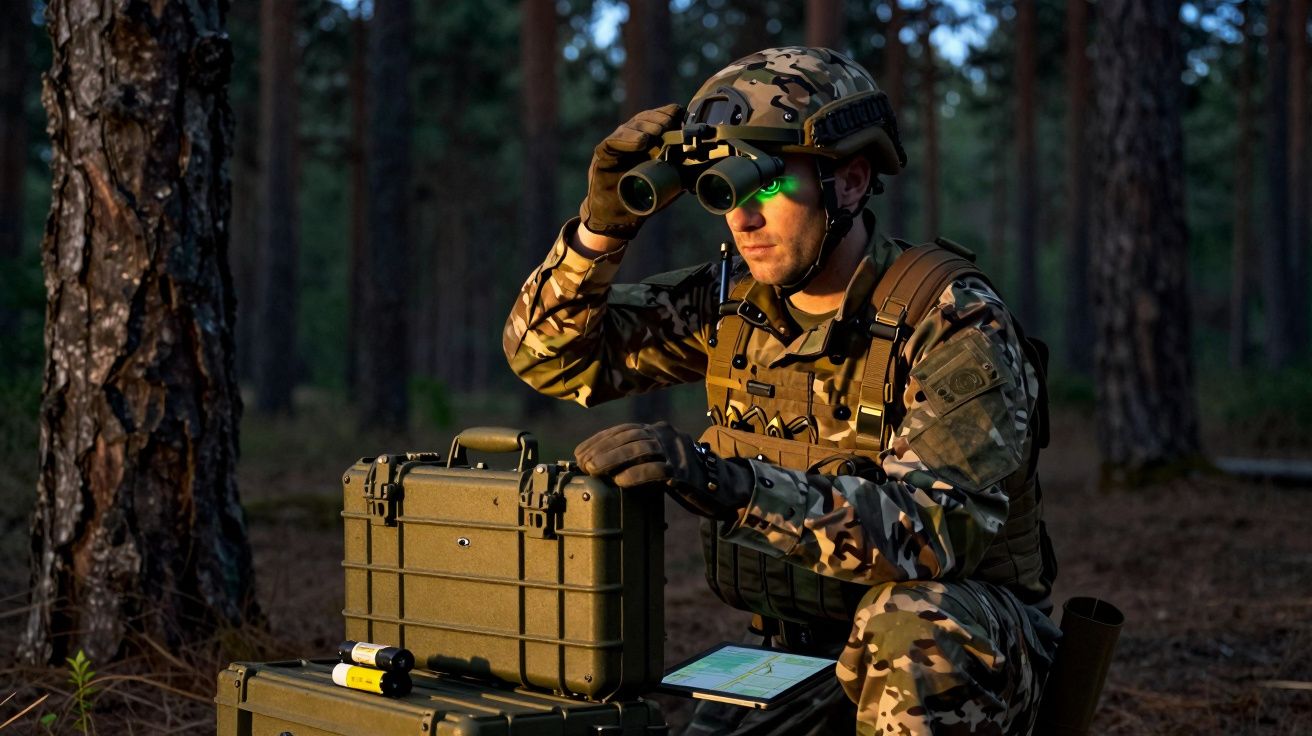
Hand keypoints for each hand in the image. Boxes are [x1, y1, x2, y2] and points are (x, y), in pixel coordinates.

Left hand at [574, 422, 751, 519]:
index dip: (599, 440)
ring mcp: (677, 451)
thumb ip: (637, 457)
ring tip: (594, 471)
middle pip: (629, 437)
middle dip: (602, 449)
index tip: (580, 453)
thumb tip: (599, 464)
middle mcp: (667, 435)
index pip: (623, 430)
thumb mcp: (659, 460)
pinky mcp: (685, 471)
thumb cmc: (683, 477)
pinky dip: (635, 475)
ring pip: (640, 449)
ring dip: (613, 459)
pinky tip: (619, 482)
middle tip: (584, 463)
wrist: (720, 488)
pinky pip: (656, 470)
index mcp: (658, 430)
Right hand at [578, 103, 682, 240]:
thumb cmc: (644, 197)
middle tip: (670, 124)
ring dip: (646, 127)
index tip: (682, 117)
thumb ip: (683, 169)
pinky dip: (627, 140)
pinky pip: (613, 141)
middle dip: (660, 119)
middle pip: (645, 118)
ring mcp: (617, 144)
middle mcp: (632, 137)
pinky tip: (641, 142)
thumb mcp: (669, 182)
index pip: (659, 117)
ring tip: (658, 133)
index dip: (670, 114)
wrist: (619, 216)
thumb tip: (707, 162)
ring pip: (630, 126)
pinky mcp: (603, 154)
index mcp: (649, 139)